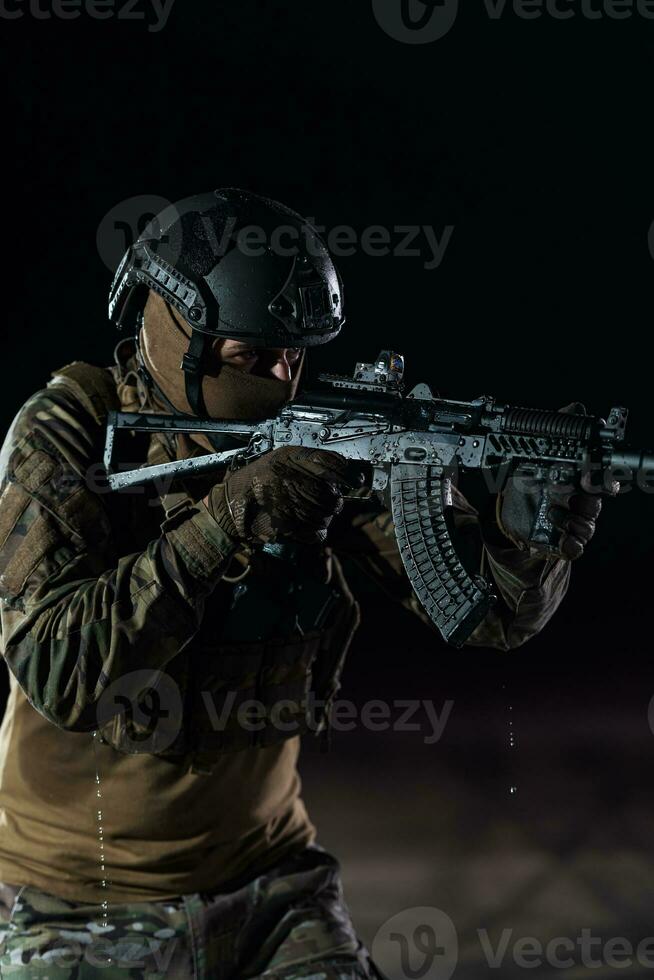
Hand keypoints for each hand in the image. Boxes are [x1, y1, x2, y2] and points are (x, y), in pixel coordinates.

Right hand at [205, 446, 363, 545]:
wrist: (232, 504)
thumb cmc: (260, 481)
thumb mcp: (283, 459)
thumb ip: (312, 461)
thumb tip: (346, 469)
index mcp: (290, 458)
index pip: (329, 463)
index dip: (346, 474)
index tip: (356, 481)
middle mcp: (290, 478)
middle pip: (331, 494)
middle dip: (333, 501)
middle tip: (328, 502)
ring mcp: (288, 502)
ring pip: (326, 515)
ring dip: (324, 517)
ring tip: (312, 514)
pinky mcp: (286, 526)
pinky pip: (316, 532)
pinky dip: (315, 532)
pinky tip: (308, 527)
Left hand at [497, 402, 615, 560]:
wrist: (509, 511)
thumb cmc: (529, 481)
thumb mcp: (535, 452)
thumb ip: (556, 429)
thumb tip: (578, 408)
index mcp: (579, 481)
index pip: (602, 480)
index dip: (601, 479)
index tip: (589, 476)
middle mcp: (580, 502)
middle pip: (596, 504)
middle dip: (588, 499)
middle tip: (573, 491)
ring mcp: (572, 523)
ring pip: (588, 526)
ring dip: (573, 520)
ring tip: (553, 512)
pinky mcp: (562, 541)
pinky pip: (576, 547)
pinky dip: (570, 542)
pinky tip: (558, 534)